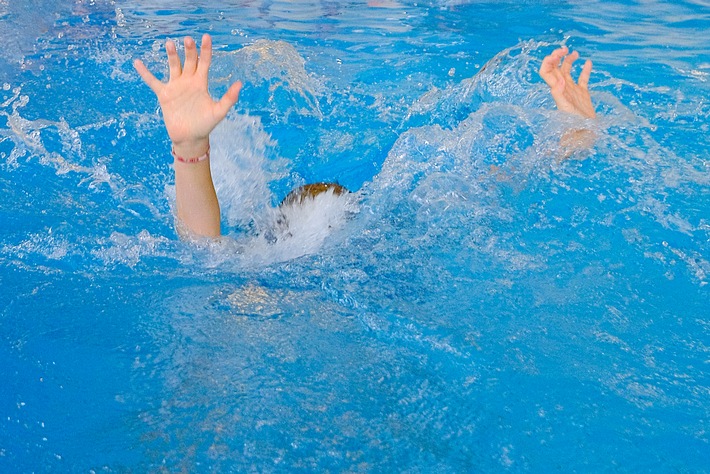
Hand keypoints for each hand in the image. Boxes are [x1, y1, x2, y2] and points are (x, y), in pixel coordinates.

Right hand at [133, 34, 241, 157]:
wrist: (190, 138)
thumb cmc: (206, 125)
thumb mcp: (219, 111)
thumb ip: (229, 98)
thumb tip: (240, 83)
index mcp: (201, 83)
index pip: (204, 62)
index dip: (205, 50)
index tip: (206, 37)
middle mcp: (188, 81)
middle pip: (189, 61)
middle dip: (189, 50)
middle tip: (188, 39)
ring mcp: (175, 86)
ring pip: (173, 66)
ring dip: (172, 55)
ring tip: (170, 44)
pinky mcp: (164, 94)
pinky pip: (152, 81)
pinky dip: (145, 73)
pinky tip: (137, 63)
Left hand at [539, 46, 594, 118]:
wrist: (584, 133)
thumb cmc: (573, 123)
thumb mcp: (565, 108)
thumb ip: (559, 95)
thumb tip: (558, 82)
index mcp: (556, 89)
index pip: (546, 71)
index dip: (549, 61)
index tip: (558, 54)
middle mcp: (562, 88)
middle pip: (555, 68)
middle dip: (557, 56)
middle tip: (565, 49)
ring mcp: (572, 90)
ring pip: (567, 71)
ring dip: (569, 60)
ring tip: (575, 53)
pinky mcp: (582, 93)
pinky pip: (583, 79)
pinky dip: (585, 70)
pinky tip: (588, 62)